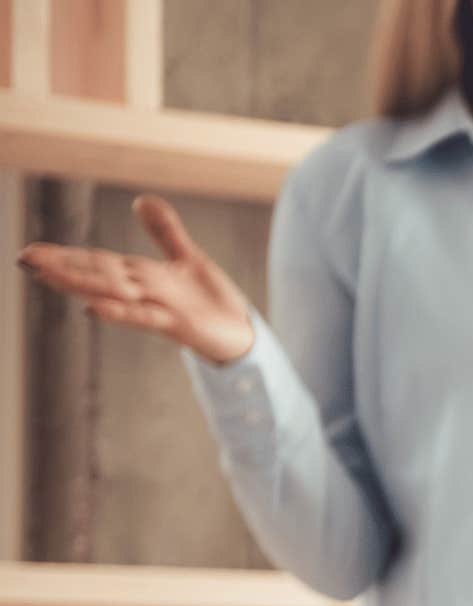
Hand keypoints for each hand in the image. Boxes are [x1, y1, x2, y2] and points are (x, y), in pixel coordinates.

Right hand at [16, 195, 255, 364]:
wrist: (243, 334)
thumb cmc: (212, 301)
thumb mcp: (189, 258)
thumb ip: (164, 231)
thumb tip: (141, 199)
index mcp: (142, 275)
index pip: (97, 261)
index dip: (65, 255)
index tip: (29, 252)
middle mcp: (143, 291)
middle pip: (98, 274)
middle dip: (62, 266)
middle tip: (24, 259)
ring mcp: (158, 308)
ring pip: (114, 292)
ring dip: (82, 284)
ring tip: (47, 275)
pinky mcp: (176, 324)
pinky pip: (143, 317)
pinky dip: (120, 312)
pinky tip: (92, 308)